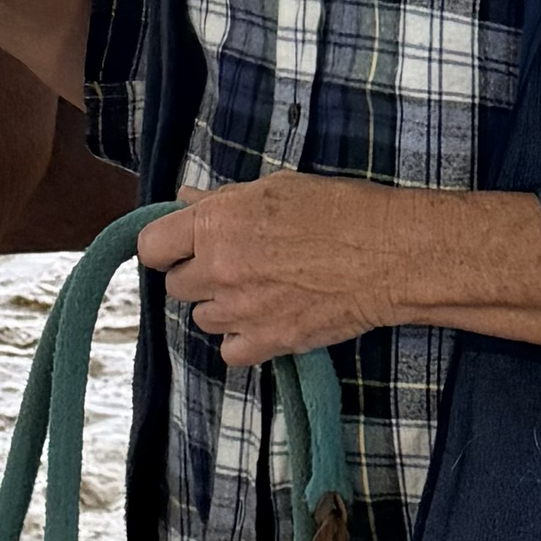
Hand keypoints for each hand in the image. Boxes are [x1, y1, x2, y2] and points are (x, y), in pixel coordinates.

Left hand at [135, 176, 540, 366]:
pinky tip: (268, 320)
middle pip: (176, 286)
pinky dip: (244, 341)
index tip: (180, 247)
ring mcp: (241, 311)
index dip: (163, 247)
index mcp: (215, 223)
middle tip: (233, 266)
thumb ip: (223, 201)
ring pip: (202, 319)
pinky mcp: (267, 343)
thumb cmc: (341, 210)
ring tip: (260, 291)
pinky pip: (229, 352)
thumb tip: (186, 200)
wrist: (392, 255)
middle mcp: (218, 269)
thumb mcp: (277, 189)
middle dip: (198, 276)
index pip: (149, 247)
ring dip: (222, 308)